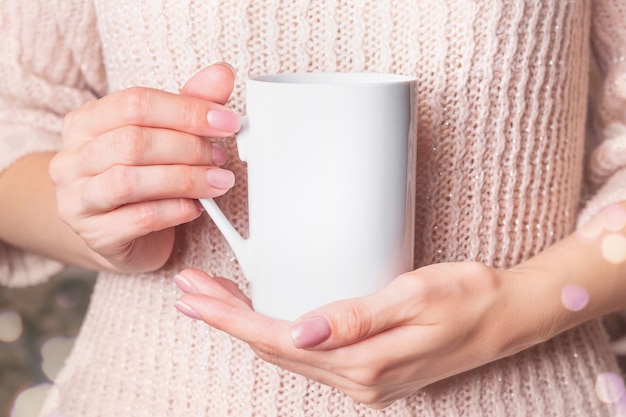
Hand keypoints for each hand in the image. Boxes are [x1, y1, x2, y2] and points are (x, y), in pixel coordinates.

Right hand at [49, 63, 239, 271]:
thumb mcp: (163, 135)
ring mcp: (78, 200)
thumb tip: (222, 74)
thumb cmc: (142, 177)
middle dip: (188, 148)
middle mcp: (72, 160)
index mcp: (85, 123)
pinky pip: (139, 219)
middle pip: (134, 142)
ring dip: (185, 180)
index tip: (227, 121)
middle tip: (221, 157)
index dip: (187, 110)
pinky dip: (175, 211)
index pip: (135, 103)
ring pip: (130, 181)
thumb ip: (189, 104)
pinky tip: (195, 208)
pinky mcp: (96, 236)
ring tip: (216, 182)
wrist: (118, 233)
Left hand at [173, 263, 536, 408]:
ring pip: (285, 352)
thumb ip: (356, 318)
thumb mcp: (413, 297)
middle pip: (272, 347)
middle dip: (226, 319)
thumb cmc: (465, 298)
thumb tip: (301, 332)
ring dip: (246, 325)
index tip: (196, 297)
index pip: (277, 339)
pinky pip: (306, 353)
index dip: (231, 317)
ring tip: (213, 299)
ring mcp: (360, 377)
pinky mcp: (366, 368)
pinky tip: (263, 315)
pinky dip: (274, 331)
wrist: (503, 317)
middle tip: (189, 292)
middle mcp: (356, 377)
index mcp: (363, 361)